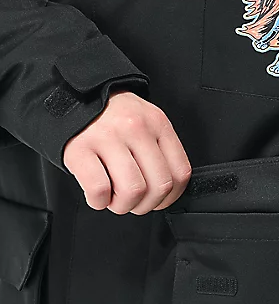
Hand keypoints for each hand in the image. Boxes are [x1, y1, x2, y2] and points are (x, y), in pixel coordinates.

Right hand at [63, 89, 190, 214]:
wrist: (73, 98)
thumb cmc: (112, 119)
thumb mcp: (146, 124)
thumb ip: (160, 152)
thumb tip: (166, 193)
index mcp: (157, 123)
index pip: (180, 174)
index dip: (169, 198)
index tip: (156, 200)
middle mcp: (135, 127)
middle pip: (159, 186)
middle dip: (146, 205)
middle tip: (132, 201)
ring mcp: (107, 136)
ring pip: (132, 191)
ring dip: (123, 205)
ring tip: (113, 198)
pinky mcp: (79, 148)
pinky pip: (99, 189)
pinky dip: (99, 201)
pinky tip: (97, 195)